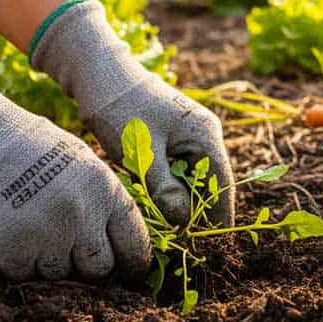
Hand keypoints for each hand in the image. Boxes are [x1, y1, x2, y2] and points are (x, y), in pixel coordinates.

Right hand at [0, 45, 149, 279]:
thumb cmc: (31, 148)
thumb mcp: (83, 162)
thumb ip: (104, 202)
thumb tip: (123, 246)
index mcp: (105, 191)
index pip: (135, 245)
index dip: (133, 262)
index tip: (128, 269)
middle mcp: (80, 217)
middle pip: (99, 270)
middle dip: (88, 265)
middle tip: (70, 247)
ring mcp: (45, 237)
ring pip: (59, 274)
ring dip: (48, 259)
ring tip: (31, 225)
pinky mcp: (10, 254)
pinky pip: (22, 274)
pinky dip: (15, 260)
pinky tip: (8, 229)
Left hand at [31, 0, 234, 226]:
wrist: (99, 75)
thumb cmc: (120, 109)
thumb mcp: (141, 153)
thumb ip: (164, 188)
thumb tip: (184, 221)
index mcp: (205, 135)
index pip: (223, 185)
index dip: (217, 216)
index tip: (208, 246)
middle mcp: (204, 135)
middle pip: (210, 184)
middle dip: (196, 211)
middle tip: (179, 242)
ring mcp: (189, 135)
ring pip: (192, 179)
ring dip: (180, 201)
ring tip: (165, 228)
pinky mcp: (172, 138)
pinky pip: (178, 170)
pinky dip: (168, 187)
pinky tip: (153, 204)